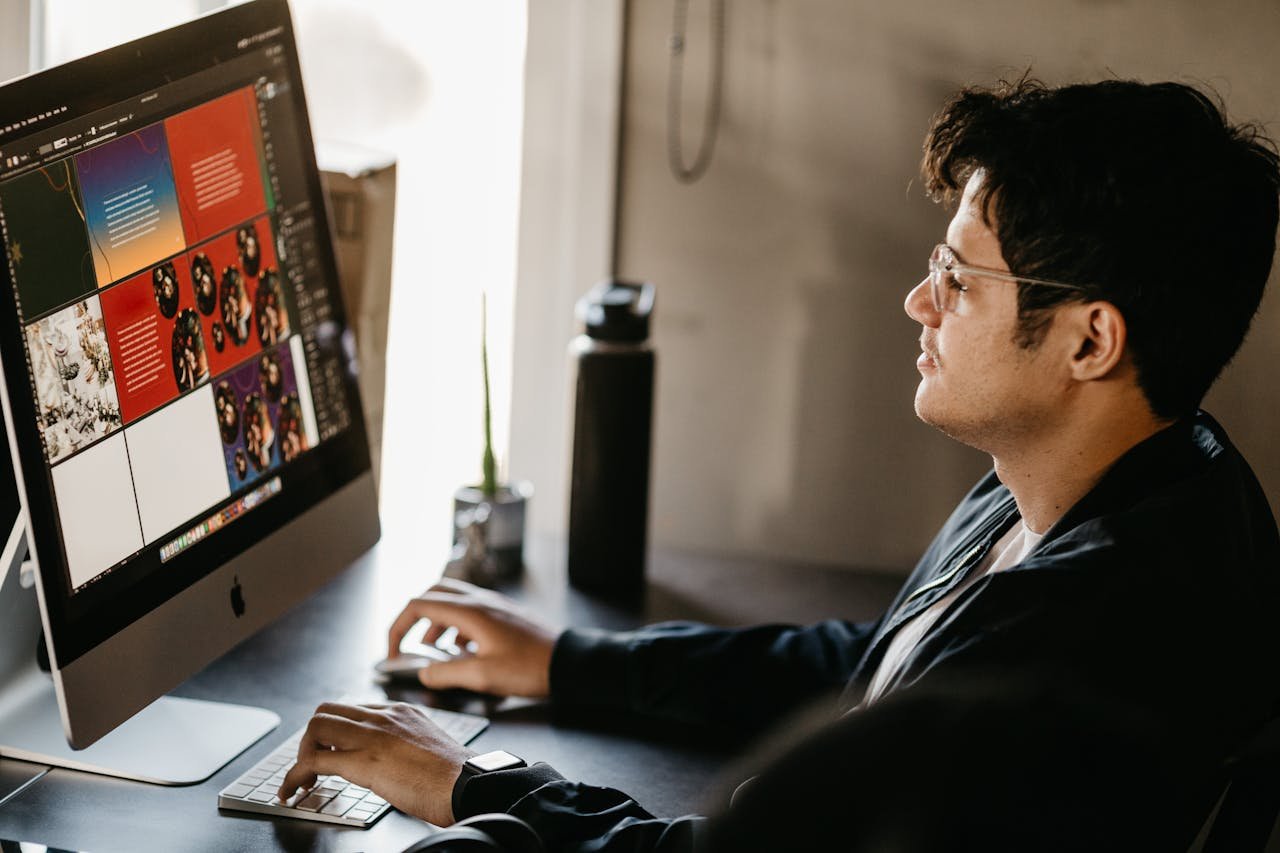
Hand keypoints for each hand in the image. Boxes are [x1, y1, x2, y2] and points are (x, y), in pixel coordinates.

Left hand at [278, 701, 473, 825]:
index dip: (335, 732)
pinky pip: (314, 760)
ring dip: (301, 754)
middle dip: (313, 738)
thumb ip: (406, 746)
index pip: (353, 709)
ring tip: (303, 779)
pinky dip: (295, 776)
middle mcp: (384, 716)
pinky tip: (294, 791)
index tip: (331, 752)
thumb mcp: (430, 746)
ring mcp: (372, 735)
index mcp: (401, 712)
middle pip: (327, 710)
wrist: (469, 784)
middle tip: (314, 764)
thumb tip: (391, 764)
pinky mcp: (363, 761)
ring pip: (315, 727)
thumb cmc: (457, 776)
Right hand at [388, 578, 559, 697]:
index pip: (418, 605)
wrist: (569, 662)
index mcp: (470, 611)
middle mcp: (479, 601)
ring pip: (452, 602)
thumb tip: (423, 674)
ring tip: (432, 651)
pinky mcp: (504, 616)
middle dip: (414, 618)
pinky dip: (456, 628)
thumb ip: (446, 674)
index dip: (398, 628)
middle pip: (433, 594)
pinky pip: (470, 612)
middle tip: (406, 643)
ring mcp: (494, 606)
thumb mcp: (482, 676)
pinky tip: (461, 653)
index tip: (392, 652)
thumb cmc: (529, 668)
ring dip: (435, 623)